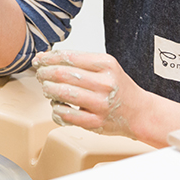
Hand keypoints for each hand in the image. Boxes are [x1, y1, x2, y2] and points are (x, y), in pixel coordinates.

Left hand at [33, 50, 150, 139]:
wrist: (140, 112)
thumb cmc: (119, 88)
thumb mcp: (105, 67)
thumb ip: (78, 61)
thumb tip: (45, 57)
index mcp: (106, 65)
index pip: (69, 57)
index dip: (48, 58)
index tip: (40, 60)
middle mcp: (104, 83)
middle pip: (62, 74)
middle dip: (44, 73)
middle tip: (40, 74)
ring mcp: (100, 104)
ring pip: (62, 93)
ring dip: (48, 90)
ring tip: (48, 89)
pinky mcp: (96, 122)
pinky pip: (66, 114)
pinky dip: (56, 109)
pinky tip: (58, 105)